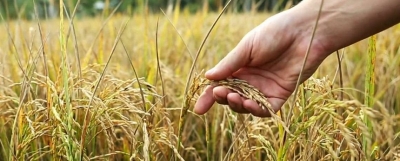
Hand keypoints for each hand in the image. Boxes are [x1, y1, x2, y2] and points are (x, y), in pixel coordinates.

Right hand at [194, 10, 329, 116]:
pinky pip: (266, 110)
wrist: (304, 32)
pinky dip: (256, 111)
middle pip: (231, 97)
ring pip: (246, 106)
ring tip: (235, 98)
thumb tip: (207, 77)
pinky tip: (250, 105)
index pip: (220, 85)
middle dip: (223, 98)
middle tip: (221, 93)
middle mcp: (250, 80)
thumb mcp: (247, 47)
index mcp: (239, 67)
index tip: (198, 109)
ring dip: (238, 105)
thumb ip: (229, 64)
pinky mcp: (280, 95)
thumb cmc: (275, 33)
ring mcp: (264, 89)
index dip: (209, 97)